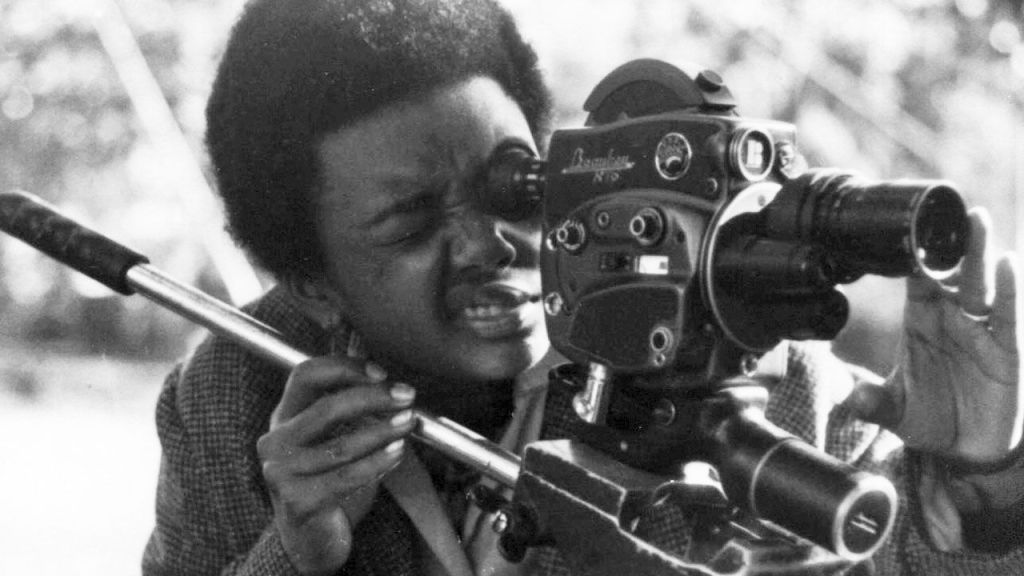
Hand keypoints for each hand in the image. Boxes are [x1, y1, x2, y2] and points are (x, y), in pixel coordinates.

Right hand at [256, 357, 416, 574]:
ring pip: (342, 445)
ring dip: (383, 431)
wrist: (309, 535)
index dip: (345, 368)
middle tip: (406, 397)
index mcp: (282, 416)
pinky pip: (347, 477)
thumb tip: (366, 354)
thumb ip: (345, 397)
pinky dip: (378, 462)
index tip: (381, 373)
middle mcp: (275, 442)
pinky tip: (397, 452)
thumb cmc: (325, 475)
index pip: (305, 375)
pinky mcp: (299, 502)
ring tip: (408, 424)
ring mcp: (283, 473)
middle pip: (327, 408)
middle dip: (373, 398)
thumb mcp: (330, 433)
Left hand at [846, 208, 1020, 464]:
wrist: (966, 453)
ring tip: (977, 219)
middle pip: (950, 271)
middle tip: (945, 208)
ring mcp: (980, 331)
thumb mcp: (894, 412)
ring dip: (980, 252)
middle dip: (949, 241)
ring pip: (981, 284)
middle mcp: (951, 318)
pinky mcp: (1006, 350)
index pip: (915, 279)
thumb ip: (872, 402)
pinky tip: (1010, 262)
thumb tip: (847, 399)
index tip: (904, 226)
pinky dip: (1012, 290)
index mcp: (920, 321)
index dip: (910, 254)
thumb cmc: (931, 420)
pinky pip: (1010, 315)